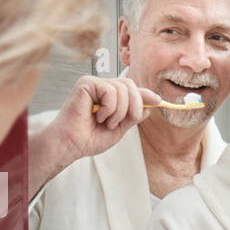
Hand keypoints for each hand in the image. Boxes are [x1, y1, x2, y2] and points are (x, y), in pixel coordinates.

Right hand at [28, 76, 161, 198]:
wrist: (71, 145)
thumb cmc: (88, 139)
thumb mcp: (119, 128)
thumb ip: (132, 116)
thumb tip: (150, 105)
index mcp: (107, 96)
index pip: (130, 89)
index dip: (144, 94)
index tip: (158, 101)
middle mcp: (100, 87)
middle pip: (130, 85)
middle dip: (134, 105)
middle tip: (125, 121)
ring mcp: (93, 84)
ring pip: (122, 89)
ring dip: (119, 111)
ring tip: (105, 122)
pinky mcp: (85, 84)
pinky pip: (110, 90)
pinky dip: (109, 107)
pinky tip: (97, 116)